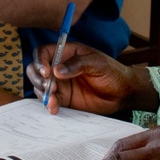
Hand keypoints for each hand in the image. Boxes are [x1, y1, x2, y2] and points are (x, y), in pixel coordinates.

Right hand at [27, 42, 157, 115]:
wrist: (123, 93)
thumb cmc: (113, 72)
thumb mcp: (98, 63)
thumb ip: (78, 64)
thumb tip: (57, 70)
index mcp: (67, 52)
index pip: (44, 52)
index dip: (40, 60)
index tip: (46, 72)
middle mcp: (60, 67)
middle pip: (36, 69)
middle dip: (37, 78)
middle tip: (48, 86)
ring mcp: (61, 84)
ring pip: (40, 86)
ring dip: (41, 92)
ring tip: (53, 99)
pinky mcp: (64, 99)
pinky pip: (50, 101)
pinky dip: (49, 104)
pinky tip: (54, 108)